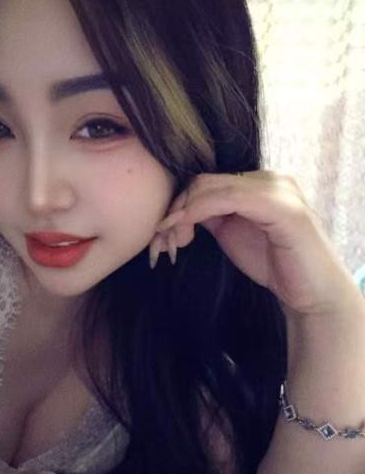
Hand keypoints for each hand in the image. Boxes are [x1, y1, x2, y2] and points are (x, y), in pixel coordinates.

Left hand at [150, 170, 361, 319]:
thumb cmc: (277, 266)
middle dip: (176, 208)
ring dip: (183, 212)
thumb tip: (179, 209)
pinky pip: (231, 199)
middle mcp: (270, 179)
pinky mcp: (284, 208)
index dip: (178, 203)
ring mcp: (279, 190)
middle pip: (205, 181)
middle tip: (160, 239)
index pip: (207, 181)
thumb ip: (213, 215)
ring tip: (168, 240)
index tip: (160, 231)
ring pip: (213, 188)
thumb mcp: (234, 234)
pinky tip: (185, 232)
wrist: (314, 294)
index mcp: (259, 183)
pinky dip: (200, 211)